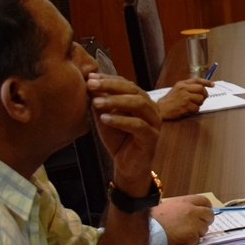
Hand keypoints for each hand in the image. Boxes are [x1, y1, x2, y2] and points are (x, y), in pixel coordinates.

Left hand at [87, 73, 161, 194]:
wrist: (127, 166)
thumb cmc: (118, 140)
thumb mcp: (105, 118)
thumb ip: (101, 104)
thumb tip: (90, 85)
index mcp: (141, 100)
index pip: (126, 83)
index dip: (108, 79)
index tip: (89, 78)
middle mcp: (151, 107)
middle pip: (133, 90)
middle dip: (111, 86)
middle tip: (91, 85)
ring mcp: (154, 121)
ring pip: (139, 104)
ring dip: (116, 101)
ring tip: (96, 102)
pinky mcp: (152, 136)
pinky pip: (138, 125)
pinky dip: (120, 120)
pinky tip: (104, 119)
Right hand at [150, 195, 214, 244]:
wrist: (150, 233)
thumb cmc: (155, 219)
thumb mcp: (169, 205)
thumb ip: (183, 206)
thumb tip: (192, 209)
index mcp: (186, 201)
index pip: (204, 200)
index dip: (206, 206)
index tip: (204, 211)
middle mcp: (192, 211)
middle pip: (209, 214)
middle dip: (206, 219)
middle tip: (199, 224)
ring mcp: (194, 224)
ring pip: (205, 228)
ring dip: (199, 231)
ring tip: (186, 232)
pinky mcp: (192, 237)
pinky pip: (198, 238)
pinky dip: (192, 240)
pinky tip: (182, 238)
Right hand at [157, 78, 213, 119]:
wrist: (161, 109)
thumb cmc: (170, 99)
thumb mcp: (177, 89)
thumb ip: (188, 86)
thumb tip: (203, 87)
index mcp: (182, 84)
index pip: (197, 80)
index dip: (206, 82)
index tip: (213, 85)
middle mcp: (184, 89)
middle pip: (201, 89)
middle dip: (204, 95)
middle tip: (202, 99)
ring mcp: (185, 97)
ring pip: (200, 99)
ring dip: (199, 103)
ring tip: (193, 105)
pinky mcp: (185, 106)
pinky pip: (197, 108)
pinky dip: (195, 110)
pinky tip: (189, 110)